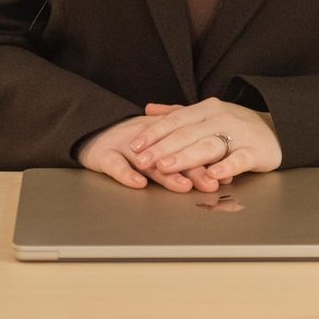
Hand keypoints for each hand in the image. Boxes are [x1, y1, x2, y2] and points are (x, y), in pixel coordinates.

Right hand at [76, 117, 226, 193]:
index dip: (208, 160)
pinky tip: (138, 183)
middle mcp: (147, 140)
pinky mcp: (104, 155)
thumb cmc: (130, 145)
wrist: (91, 132)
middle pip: (173, 154)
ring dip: (166, 173)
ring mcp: (125, 146)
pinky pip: (116, 165)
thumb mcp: (159, 147)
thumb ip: (186, 158)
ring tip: (182, 185)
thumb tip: (220, 174)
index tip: (227, 175)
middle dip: (194, 170)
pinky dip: (127, 174)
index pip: (189, 146)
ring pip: (149, 160)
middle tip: (211, 183)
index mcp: (162, 135)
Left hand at [131, 99, 280, 182]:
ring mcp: (239, 134)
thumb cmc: (236, 125)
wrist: (278, 129)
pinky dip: (226, 167)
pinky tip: (213, 176)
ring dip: (185, 157)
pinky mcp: (256, 151)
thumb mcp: (207, 114)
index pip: (175, 120)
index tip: (134, 146)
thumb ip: (178, 113)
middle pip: (186, 134)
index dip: (153, 133)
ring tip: (166, 167)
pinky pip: (239, 159)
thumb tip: (148, 109)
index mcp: (206, 109)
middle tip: (142, 160)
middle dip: (161, 148)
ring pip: (208, 145)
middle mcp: (221, 118)